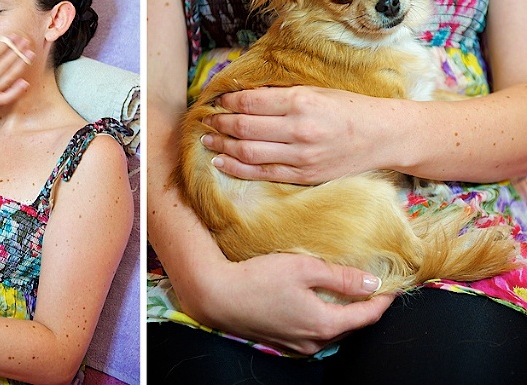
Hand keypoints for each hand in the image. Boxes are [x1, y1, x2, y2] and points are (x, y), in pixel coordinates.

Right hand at [0, 34, 33, 124]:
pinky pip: (7, 97)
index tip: (12, 36)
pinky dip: (17, 90)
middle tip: (25, 41)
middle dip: (16, 51)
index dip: (5, 44)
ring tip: (29, 54)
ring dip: (20, 65)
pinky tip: (25, 81)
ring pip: (9, 78)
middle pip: (4, 64)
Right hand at [182, 252, 393, 355]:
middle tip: (373, 287)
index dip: (383, 300)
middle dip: (365, 308)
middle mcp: (313, 341)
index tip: (394, 285)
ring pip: (331, 330)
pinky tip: (317, 303)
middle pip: (350, 326)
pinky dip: (323, 318)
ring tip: (348, 293)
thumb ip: (340, 277)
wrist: (218, 296)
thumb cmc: (259, 279)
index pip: (366, 316)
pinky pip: (313, 332)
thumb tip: (372, 284)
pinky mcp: (281, 341)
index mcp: (324, 324)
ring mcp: (296, 345)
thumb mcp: (303, 268)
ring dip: (343, 314)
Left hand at [202, 86, 387, 183]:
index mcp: (301, 102)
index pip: (250, 102)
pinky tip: (221, 161)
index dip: (227, 101)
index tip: (218, 99)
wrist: (382, 136)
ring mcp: (301, 156)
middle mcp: (299, 130)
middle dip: (219, 123)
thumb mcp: (315, 91)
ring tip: (208, 138)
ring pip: (248, 152)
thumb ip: (280, 95)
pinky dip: (236, 168)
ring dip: (222, 145)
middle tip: (207, 119)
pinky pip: (262, 173)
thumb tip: (242, 95)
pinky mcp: (303, 176)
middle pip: (244, 127)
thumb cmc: (348, 108)